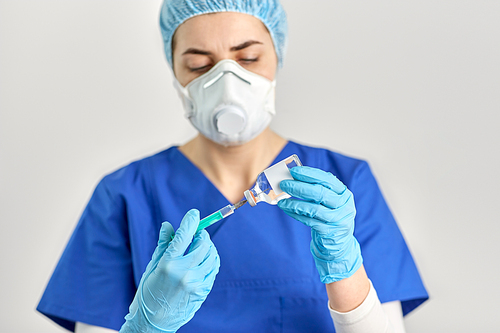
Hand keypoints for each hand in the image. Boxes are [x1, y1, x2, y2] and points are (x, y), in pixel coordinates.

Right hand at [120, 209, 219, 332]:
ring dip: (208, 247)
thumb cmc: (148, 293)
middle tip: (198, 233)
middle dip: (202, 234)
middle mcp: (184, 272)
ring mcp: (195, 283)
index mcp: (168, 264)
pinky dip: (211, 260)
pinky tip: (205, 259)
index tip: (194, 213)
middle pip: (203, 244)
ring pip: (212, 256)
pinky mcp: (203, 291)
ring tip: (201, 245)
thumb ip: (163, 245)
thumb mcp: (152, 267)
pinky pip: (213, 269)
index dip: (191, 221)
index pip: (184, 235)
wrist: (153, 323)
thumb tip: (169, 225)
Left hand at [278, 166, 361, 283]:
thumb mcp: (330, 201)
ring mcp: (337, 220)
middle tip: (284, 184)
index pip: (327, 180)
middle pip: (320, 193)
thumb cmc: (330, 216)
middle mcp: (344, 206)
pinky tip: (286, 208)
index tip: (294, 171)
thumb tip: (294, 177)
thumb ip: (318, 190)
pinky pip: (308, 221)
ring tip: (282, 200)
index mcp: (344, 194)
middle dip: (299, 187)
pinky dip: (295, 214)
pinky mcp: (328, 232)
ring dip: (295, 203)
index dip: (310, 174)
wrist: (339, 244)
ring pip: (313, 209)